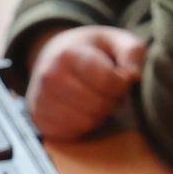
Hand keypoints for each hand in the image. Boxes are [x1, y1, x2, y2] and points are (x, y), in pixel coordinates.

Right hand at [25, 25, 146, 140]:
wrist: (52, 54)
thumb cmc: (90, 49)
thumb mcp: (114, 40)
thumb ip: (132, 51)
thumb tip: (133, 77)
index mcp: (67, 54)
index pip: (107, 82)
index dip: (123, 84)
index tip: (122, 77)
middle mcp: (49, 77)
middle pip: (99, 105)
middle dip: (113, 100)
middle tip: (112, 91)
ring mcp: (41, 100)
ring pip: (87, 122)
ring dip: (101, 115)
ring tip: (99, 98)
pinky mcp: (39, 119)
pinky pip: (73, 133)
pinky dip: (86, 125)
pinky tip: (85, 110)